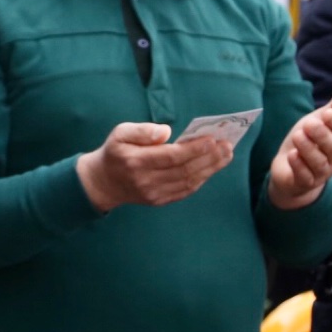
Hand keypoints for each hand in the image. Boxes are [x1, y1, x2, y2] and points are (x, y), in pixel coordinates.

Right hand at [76, 121, 235, 211]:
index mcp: (135, 161)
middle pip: (184, 170)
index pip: (171, 156)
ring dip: (211, 169)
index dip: (194, 149)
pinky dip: (201, 179)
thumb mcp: (120, 133)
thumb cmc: (116, 152)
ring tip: (226, 155)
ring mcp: (153, 194)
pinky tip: (212, 167)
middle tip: (227, 146)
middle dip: (209, 158)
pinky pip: (185, 191)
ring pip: (188, 182)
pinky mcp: (159, 200)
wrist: (104, 182)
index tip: (212, 139)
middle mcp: (145, 180)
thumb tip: (166, 132)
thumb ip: (142, 130)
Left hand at [268, 91, 331, 210]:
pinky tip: (292, 155)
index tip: (327, 113)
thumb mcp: (319, 120)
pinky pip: (305, 176)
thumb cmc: (309, 140)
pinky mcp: (305, 183)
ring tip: (297, 136)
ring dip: (308, 149)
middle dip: (322, 135)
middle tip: (309, 123)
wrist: (290, 169)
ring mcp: (321, 173)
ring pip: (319, 162)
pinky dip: (299, 166)